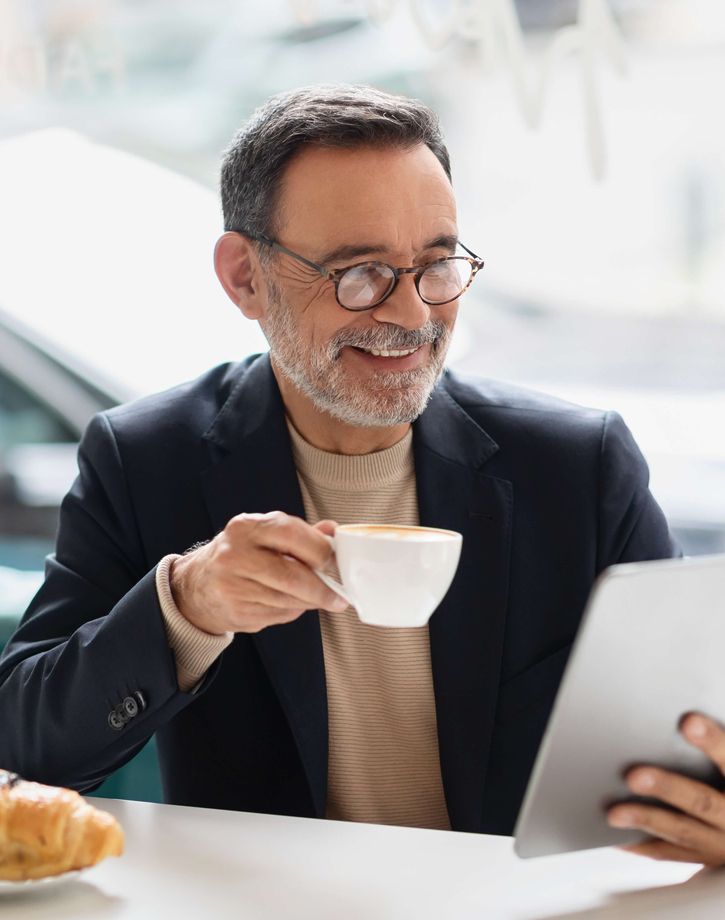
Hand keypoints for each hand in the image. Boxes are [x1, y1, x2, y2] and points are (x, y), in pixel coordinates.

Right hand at [169, 511, 346, 634]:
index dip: (320, 549)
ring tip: (319, 598)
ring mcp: (233, 587)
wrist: (196, 587)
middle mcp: (235, 555)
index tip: (336, 560)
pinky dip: (293, 611)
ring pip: (289, 599)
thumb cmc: (238, 557)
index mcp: (245, 527)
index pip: (291, 534)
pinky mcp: (236, 612)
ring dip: (311, 601)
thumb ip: (300, 534)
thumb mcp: (262, 535)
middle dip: (323, 587)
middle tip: (339, 595)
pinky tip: (291, 603)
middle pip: (292, 575)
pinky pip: (279, 615)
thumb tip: (332, 531)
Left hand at [608, 713, 724, 865]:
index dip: (713, 742)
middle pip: (701, 801)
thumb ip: (715, 753)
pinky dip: (640, 845)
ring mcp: (718, 844)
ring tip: (614, 814)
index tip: (689, 722)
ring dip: (646, 821)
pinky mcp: (702, 859)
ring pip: (682, 832)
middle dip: (667, 788)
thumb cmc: (724, 785)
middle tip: (633, 777)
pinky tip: (616, 836)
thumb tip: (683, 719)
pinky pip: (668, 854)